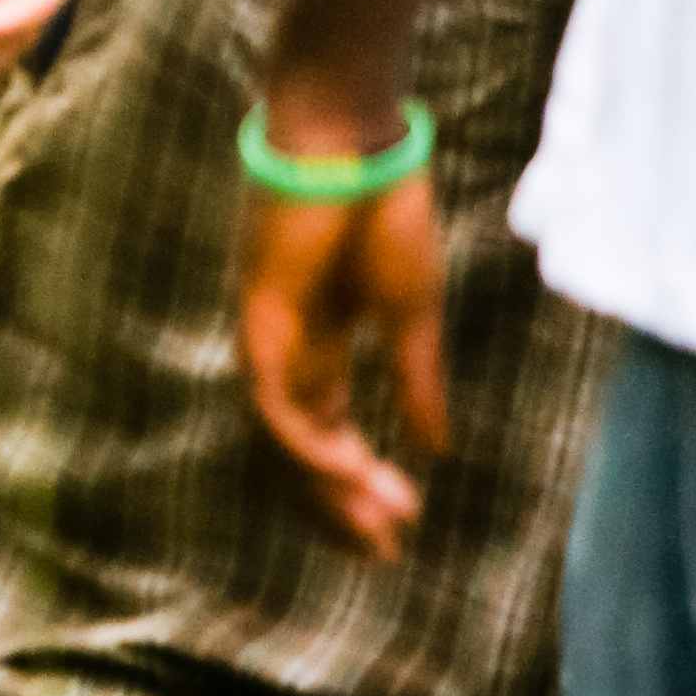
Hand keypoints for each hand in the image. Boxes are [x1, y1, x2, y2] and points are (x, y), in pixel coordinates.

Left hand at [235, 168, 446, 562]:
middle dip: (339, 504)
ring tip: (380, 524)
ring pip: (283, 437)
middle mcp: (286, 350)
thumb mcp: (411, 314)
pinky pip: (273, 399)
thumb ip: (416, 380)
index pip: (327, 434)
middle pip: (299, 449)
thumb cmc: (384, 210)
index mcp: (320, 345)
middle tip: (386, 550)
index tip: (403, 524)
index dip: (360, 483)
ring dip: (329, 485)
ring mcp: (266, 335)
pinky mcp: (258, 317)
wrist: (356, 144)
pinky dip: (306, 440)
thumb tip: (437, 449)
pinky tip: (349, 471)